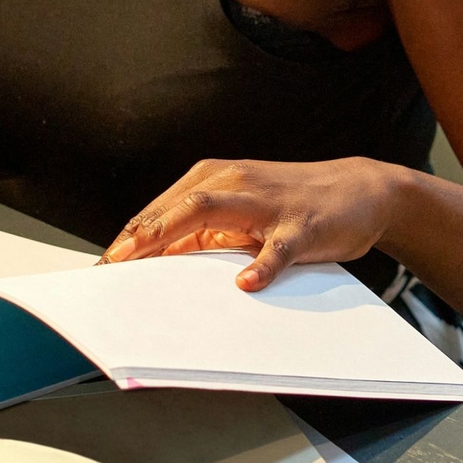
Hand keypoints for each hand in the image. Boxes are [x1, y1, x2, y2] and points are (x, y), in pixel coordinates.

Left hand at [100, 156, 406, 289]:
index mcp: (213, 179)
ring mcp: (266, 201)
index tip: (103, 265)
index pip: (161, 209)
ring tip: (148, 262)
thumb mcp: (239, 216)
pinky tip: (246, 282)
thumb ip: (200, 233)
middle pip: (176, 206)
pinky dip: (261, 264)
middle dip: (140, 235)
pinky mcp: (301, 224)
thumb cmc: (289, 204)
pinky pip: (277, 246)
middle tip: (112, 264)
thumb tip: (155, 260)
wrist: (358, 189)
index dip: (130, 236)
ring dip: (174, 234)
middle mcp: (233, 182)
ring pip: (211, 211)